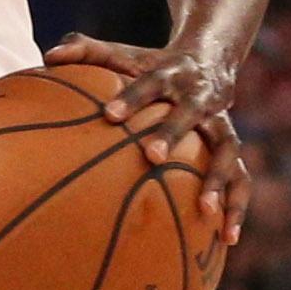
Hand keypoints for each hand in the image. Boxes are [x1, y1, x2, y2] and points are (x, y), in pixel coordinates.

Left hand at [47, 31, 249, 242]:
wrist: (208, 60)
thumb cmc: (153, 65)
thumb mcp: (124, 54)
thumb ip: (87, 50)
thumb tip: (50, 53)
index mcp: (170, 74)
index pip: (149, 83)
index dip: (131, 97)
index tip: (109, 114)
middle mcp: (199, 98)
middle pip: (189, 114)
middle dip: (172, 134)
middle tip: (153, 157)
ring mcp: (221, 124)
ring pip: (227, 151)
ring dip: (218, 180)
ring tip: (205, 211)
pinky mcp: (231, 147)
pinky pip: (240, 179)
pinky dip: (237, 207)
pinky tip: (227, 239)